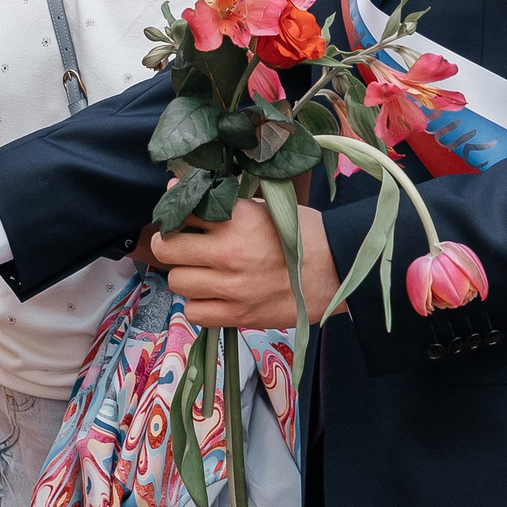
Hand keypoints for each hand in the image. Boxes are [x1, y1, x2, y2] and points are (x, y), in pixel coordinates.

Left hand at [152, 197, 339, 330]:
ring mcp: (233, 287)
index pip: (183, 211)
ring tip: (201, 271)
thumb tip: (183, 189)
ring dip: (185, 275)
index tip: (177, 215)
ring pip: (177, 281)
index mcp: (238, 219)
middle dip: (170, 244)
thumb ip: (226, 205)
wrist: (338, 270)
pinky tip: (212, 295)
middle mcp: (230, 252)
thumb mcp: (266, 208)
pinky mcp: (239, 316)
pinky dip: (198, 304)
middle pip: (168, 248)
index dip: (175, 212)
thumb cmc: (304, 235)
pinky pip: (194, 312)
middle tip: (180, 245)